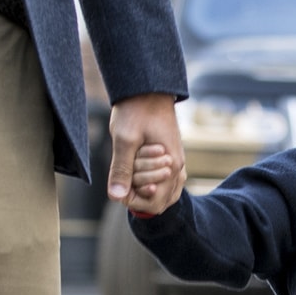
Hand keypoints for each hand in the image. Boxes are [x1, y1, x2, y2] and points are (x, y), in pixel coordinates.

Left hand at [107, 93, 185, 212]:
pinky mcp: (173, 156)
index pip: (155, 203)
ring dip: (146, 186)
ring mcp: (177, 162)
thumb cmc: (136, 111)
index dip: (133, 200)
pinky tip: (139, 169)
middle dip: (140, 192)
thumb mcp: (124, 140)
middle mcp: (178, 167)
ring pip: (166, 192)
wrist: (148, 90)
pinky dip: (152, 180)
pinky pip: (167, 181)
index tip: (120, 183)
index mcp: (171, 165)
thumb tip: (117, 197)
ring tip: (133, 168)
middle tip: (128, 169)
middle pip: (161, 201)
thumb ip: (121, 170)